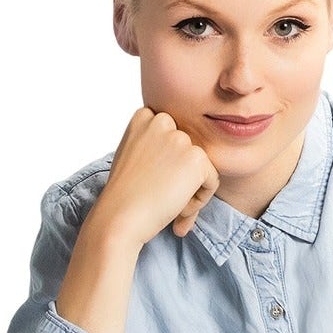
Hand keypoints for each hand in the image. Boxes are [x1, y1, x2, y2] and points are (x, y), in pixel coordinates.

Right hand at [90, 106, 220, 245]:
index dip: (168, 165)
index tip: (153, 183)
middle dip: (180, 178)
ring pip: (200, 168)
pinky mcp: (196, 158)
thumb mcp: (133, 157)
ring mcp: (180, 138)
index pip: (172, 139)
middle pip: (188, 152)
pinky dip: (200, 200)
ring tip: (167, 204)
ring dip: (189, 190)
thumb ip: (155, 147)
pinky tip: (178, 208)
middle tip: (161, 197)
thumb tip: (180, 160)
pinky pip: (212, 181)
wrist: (120, 216)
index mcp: (144, 117)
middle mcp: (163, 121)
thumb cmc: (124, 195)